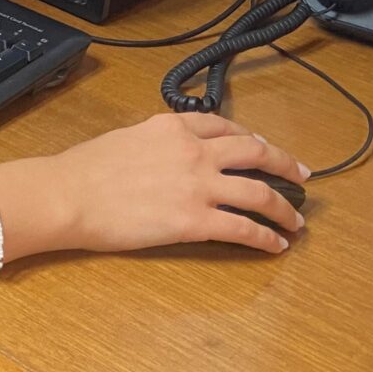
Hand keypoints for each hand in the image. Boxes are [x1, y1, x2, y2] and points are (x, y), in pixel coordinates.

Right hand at [31, 113, 309, 255]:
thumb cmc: (85, 169)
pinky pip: (243, 229)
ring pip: (260, 193)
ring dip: (285, 208)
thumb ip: (157, 143)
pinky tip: (274, 245)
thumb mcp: (127, 138)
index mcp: (173, 127)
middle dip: (285, 164)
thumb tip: (168, 157)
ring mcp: (198, 186)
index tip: (263, 145)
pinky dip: (266, 237)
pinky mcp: (196, 222)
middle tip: (302, 175)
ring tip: (297, 220)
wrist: (70, 194)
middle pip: (256, 152)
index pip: (225, 126)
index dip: (251, 137)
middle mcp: (194, 151)